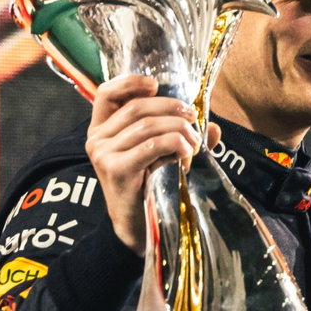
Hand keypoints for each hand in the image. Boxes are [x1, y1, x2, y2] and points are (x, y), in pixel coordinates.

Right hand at [84, 75, 219, 255]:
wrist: (136, 228)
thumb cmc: (148, 188)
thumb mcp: (160, 156)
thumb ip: (179, 136)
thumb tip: (213, 127)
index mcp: (101, 130)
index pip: (107, 93)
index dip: (131, 82)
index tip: (157, 86)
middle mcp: (97, 139)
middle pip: (138, 107)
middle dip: (172, 109)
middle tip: (194, 120)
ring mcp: (104, 154)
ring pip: (148, 125)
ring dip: (179, 130)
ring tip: (194, 144)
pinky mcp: (117, 169)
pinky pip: (153, 145)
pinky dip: (175, 145)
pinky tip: (186, 155)